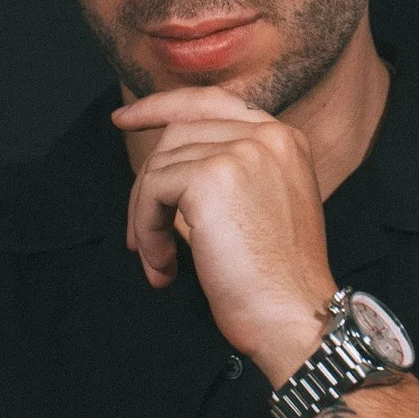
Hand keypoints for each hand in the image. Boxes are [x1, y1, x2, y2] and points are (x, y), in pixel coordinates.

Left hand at [109, 88, 336, 377]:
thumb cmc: (277, 281)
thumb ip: (227, 175)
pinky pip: (152, 191)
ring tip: (161, 261)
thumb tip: (164, 171)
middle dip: (148, 184)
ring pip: (160, 166)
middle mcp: (267, 135)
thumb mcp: (261, 208)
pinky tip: (164, 264)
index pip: (212, 103)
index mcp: (284, 140)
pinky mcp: (211, 177)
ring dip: (147, 218)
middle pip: (177, 133)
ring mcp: (241, 151)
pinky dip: (145, 229)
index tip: (124, 119)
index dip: (162, 106)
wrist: (293, 314)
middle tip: (140, 236)